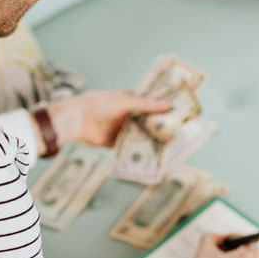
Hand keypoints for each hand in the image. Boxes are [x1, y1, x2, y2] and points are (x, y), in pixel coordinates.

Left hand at [42, 89, 170, 149]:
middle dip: (160, 127)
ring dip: (151, 140)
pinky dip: (139, 151)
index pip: (152, 106)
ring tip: (170, 146)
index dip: (164, 110)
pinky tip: (152, 155)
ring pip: (141, 135)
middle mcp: (129, 116)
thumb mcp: (125, 102)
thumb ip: (146, 105)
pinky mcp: (117, 143)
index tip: (180, 114)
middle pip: (148, 122)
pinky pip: (131, 147)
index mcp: (131, 102)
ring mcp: (123, 129)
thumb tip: (168, 105)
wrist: (78, 120)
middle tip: (178, 133)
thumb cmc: (100, 104)